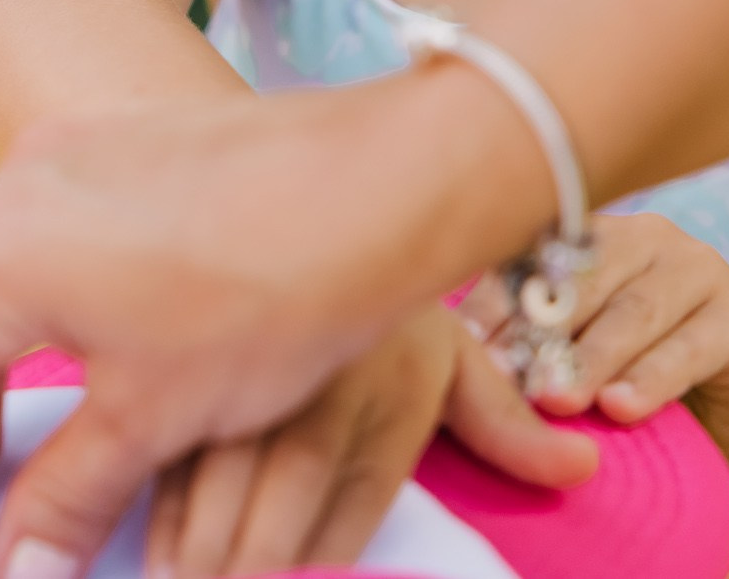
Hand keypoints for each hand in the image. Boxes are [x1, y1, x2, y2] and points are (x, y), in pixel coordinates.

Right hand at [0, 59, 551, 578]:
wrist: (372, 186)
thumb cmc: (263, 294)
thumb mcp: (151, 418)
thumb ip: (67, 497)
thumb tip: (20, 565)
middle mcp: (11, 191)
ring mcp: (63, 155)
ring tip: (9, 437)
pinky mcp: (114, 141)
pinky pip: (39, 230)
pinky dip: (33, 301)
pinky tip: (74, 343)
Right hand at [144, 305, 594, 578]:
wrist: (333, 188)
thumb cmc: (392, 304)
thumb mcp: (457, 356)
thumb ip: (508, 428)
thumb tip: (581, 469)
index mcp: (383, 403)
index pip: (344, 522)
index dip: (316, 572)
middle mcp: (314, 399)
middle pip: (267, 521)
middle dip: (241, 574)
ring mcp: (244, 379)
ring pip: (206, 491)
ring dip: (189, 551)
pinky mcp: (188, 360)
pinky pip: (163, 446)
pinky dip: (155, 504)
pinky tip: (147, 544)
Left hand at [460, 212, 728, 482]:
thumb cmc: (631, 382)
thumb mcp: (573, 360)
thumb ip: (528, 346)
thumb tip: (453, 357)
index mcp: (596, 236)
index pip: (535, 257)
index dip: (496, 302)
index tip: (458, 346)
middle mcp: (649, 239)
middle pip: (583, 279)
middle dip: (537, 332)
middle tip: (500, 378)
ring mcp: (702, 273)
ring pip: (635, 312)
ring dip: (591, 357)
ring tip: (555, 400)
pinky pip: (692, 349)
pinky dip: (653, 379)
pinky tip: (621, 407)